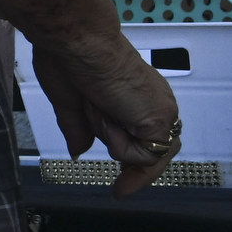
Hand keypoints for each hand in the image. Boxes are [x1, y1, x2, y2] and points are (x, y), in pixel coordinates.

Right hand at [24, 14, 181, 196]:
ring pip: (144, 154)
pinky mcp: (159, 120)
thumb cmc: (69, 60)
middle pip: (154, 154)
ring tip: (95, 107)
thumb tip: (78, 151)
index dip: (138, 168)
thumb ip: (79, 130)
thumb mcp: (69, 103)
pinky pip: (141, 154)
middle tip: (119, 189)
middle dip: (132, 167)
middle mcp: (156, 104)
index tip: (120, 189)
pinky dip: (117, 141)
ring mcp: (162, 112)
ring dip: (114, 140)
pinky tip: (105, 110)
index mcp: (138, 98)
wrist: (77, 42)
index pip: (149, 141)